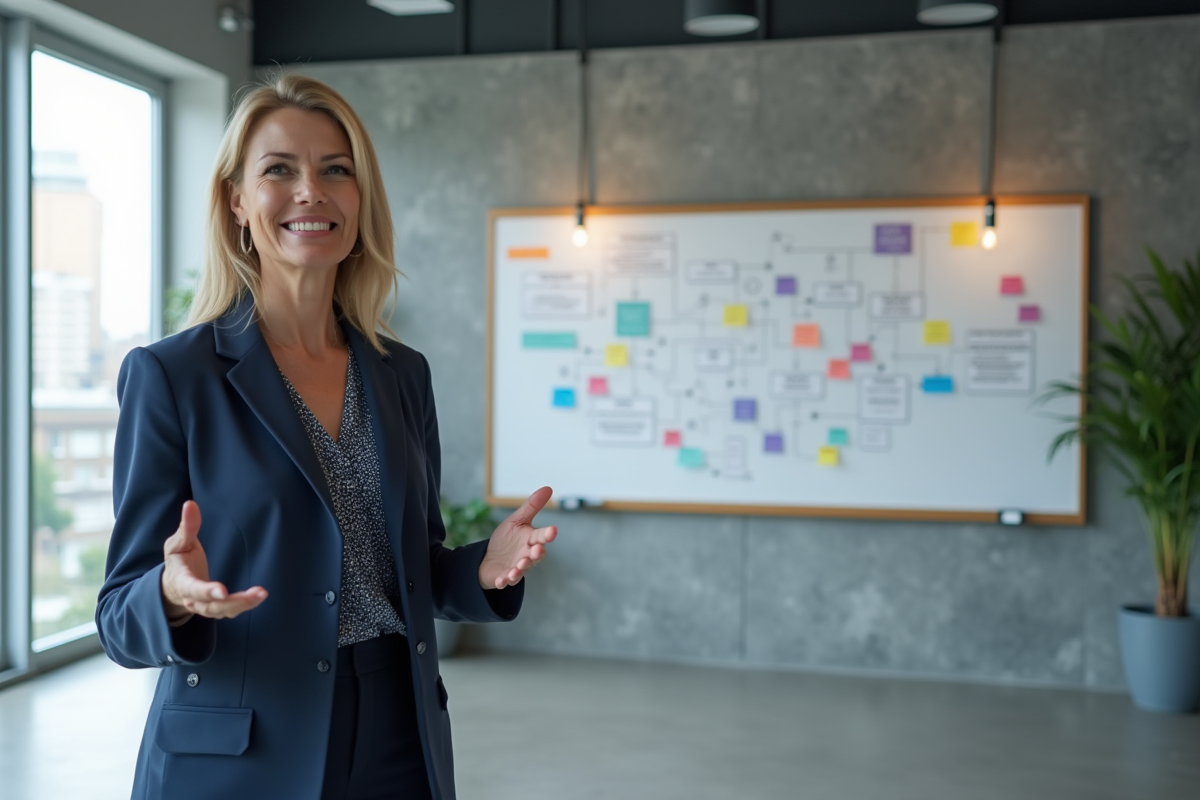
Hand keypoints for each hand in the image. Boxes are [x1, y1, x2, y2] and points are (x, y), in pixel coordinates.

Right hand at [161, 501, 267, 623]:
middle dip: (235, 602)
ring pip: (224, 611)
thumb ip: (186, 526)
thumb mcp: (177, 543)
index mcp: (181, 582)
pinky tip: (258, 597)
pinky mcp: (216, 608)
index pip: (192, 589)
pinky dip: (245, 606)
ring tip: (261, 594)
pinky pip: (230, 610)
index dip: (206, 591)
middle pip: (213, 605)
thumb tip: (190, 504)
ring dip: (244, 605)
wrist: (173, 584)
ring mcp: (204, 606)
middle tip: (257, 594)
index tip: (222, 590)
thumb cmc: (178, 560)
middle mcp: (192, 599)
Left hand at [478, 486, 557, 589]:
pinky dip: (504, 581)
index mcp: (531, 540)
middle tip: (537, 550)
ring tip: (518, 567)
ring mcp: (516, 568)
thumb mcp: (517, 521)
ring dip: (520, 569)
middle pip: (535, 556)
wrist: (489, 558)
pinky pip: (505, 581)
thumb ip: (532, 507)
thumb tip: (548, 488)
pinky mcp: (503, 577)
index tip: (553, 530)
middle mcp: (526, 555)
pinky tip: (501, 580)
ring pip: (522, 570)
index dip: (547, 534)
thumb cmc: (506, 540)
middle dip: (536, 554)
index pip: (542, 536)